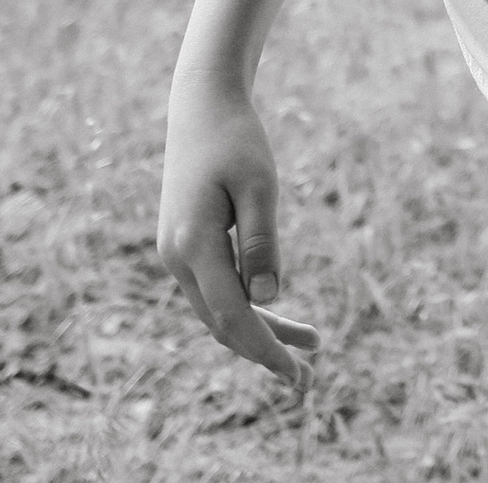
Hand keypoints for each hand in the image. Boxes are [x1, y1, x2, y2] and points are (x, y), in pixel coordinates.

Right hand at [157, 71, 319, 387]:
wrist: (201, 106)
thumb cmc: (236, 140)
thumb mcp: (260, 186)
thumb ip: (262, 243)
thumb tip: (267, 298)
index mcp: (193, 246)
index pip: (234, 317)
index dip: (268, 351)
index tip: (299, 377)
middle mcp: (176, 258)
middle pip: (224, 324)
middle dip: (266, 353)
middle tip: (309, 381)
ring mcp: (176, 254)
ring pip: (220, 311)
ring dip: (261, 332)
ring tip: (312, 344)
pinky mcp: (184, 246)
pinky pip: (216, 291)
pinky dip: (247, 308)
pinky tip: (276, 312)